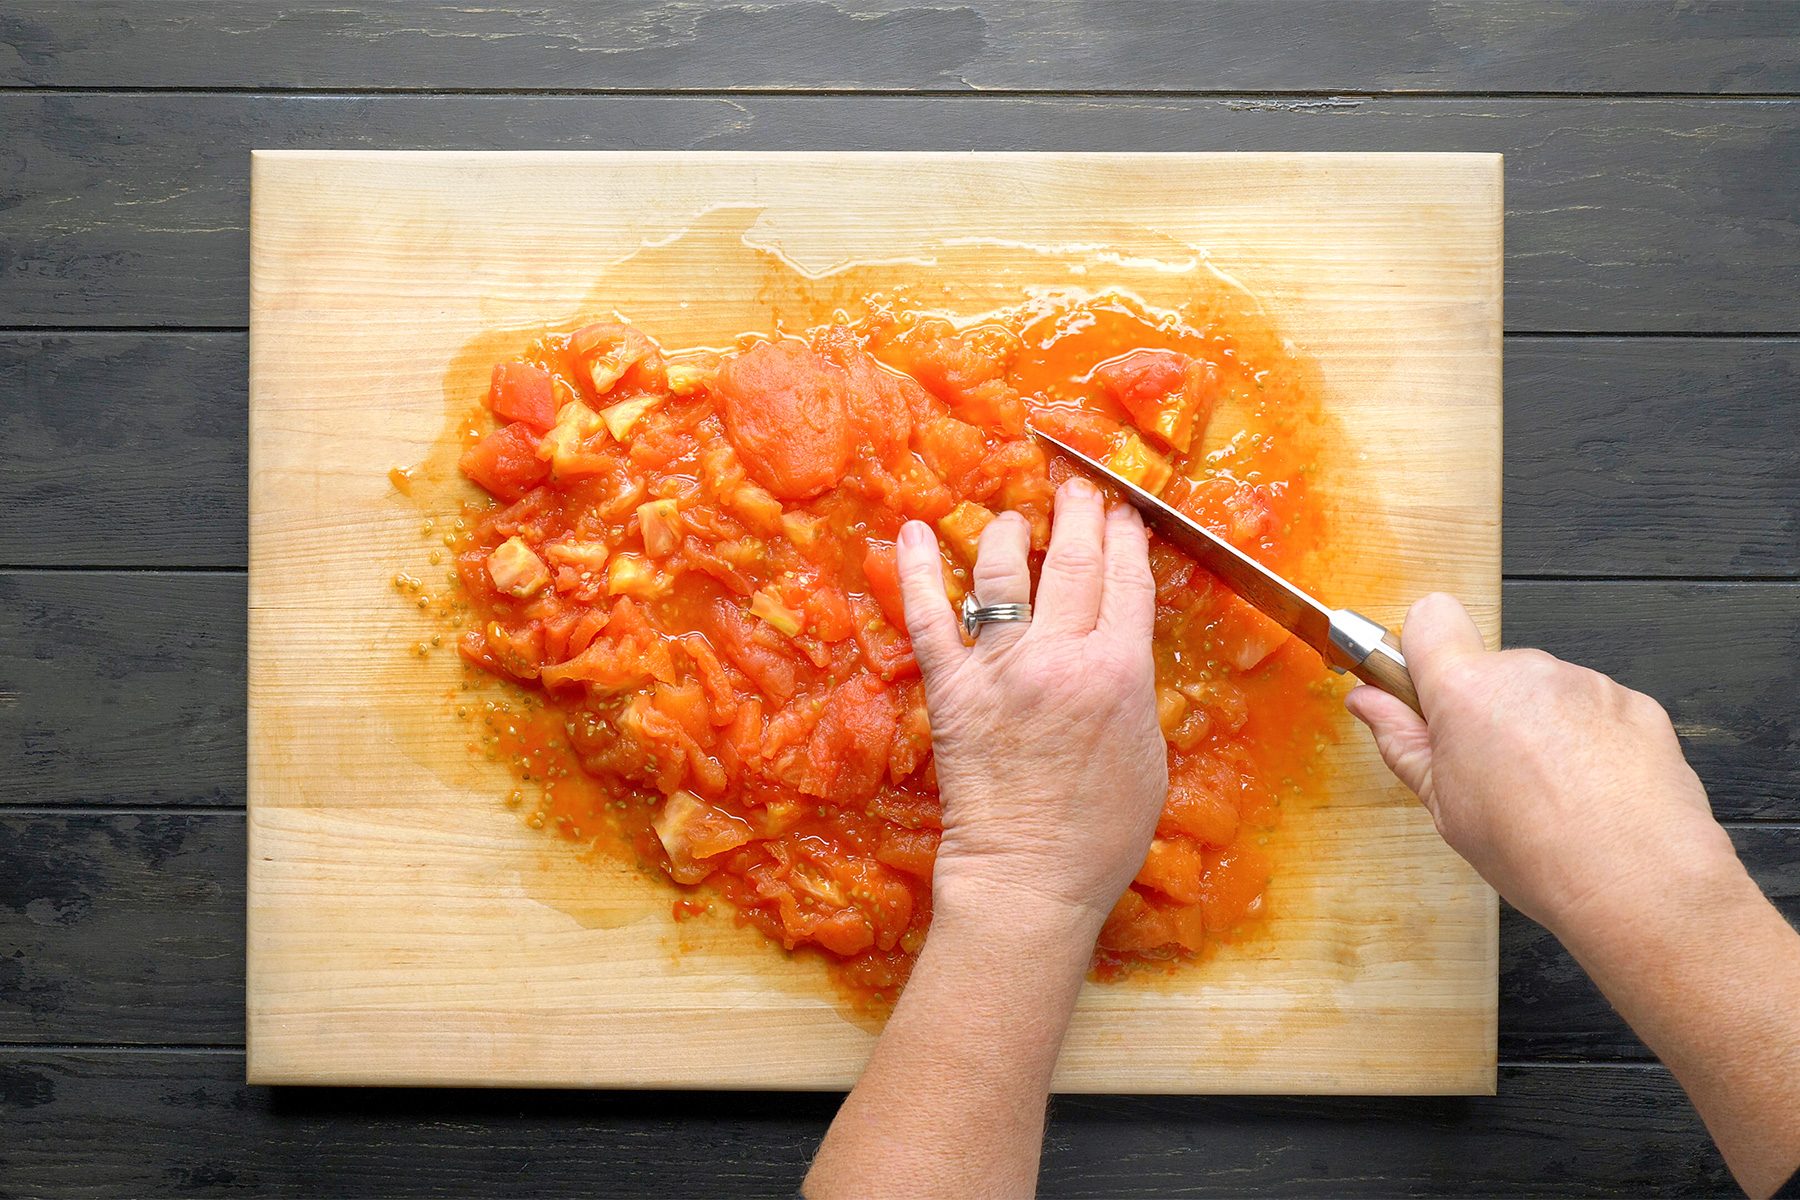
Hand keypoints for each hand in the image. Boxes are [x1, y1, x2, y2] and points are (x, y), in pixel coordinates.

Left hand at [895, 478, 1166, 933]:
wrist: (1030, 877)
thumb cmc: (1101, 835)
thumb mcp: (1148, 757)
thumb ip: (1134, 694)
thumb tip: (1120, 654)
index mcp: (1121, 672)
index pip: (1127, 581)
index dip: (1126, 537)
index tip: (1124, 509)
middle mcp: (1061, 657)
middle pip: (1073, 564)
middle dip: (1079, 514)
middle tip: (1078, 485)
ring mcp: (1000, 669)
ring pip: (1004, 577)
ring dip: (1011, 534)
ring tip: (1016, 516)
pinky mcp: (951, 690)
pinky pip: (930, 618)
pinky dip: (919, 572)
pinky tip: (915, 534)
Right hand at [1345, 592, 1733, 931]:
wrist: (1638, 879)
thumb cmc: (1538, 852)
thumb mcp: (1444, 806)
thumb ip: (1403, 741)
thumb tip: (1369, 703)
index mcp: (1467, 691)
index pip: (1429, 618)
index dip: (1421, 651)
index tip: (1422, 692)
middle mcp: (1527, 672)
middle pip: (1489, 668)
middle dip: (1483, 707)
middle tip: (1489, 771)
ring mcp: (1586, 683)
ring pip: (1542, 692)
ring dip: (1538, 727)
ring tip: (1549, 792)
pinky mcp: (1634, 702)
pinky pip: (1593, 709)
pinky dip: (1588, 740)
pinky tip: (1590, 790)